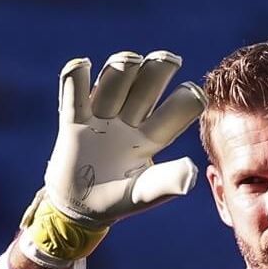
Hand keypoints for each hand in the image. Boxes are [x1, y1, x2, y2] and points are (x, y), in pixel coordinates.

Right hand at [19, 50, 205, 268]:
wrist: (78, 208)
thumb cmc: (116, 202)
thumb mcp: (142, 195)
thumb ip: (167, 183)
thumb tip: (193, 170)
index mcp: (152, 137)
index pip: (175, 113)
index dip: (186, 101)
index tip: (193, 94)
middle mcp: (130, 120)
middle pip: (147, 86)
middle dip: (158, 70)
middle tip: (169, 60)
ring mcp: (102, 117)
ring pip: (114, 82)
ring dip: (121, 68)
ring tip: (129, 61)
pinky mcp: (74, 120)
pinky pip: (74, 93)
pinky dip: (76, 76)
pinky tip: (83, 65)